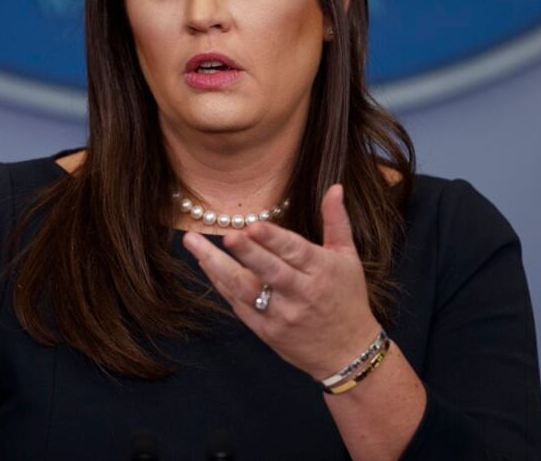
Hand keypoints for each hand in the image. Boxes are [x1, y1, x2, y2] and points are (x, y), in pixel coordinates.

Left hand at [182, 184, 381, 379]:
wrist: (347, 352)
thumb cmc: (347, 298)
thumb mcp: (347, 258)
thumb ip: (336, 221)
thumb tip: (335, 187)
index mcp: (322, 272)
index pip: (295, 252)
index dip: (273, 239)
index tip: (253, 225)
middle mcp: (301, 294)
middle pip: (270, 272)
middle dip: (247, 253)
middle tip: (226, 236)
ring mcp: (281, 315)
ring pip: (246, 290)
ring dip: (218, 267)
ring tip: (193, 243)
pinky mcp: (266, 331)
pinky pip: (239, 305)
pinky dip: (220, 284)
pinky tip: (204, 263)